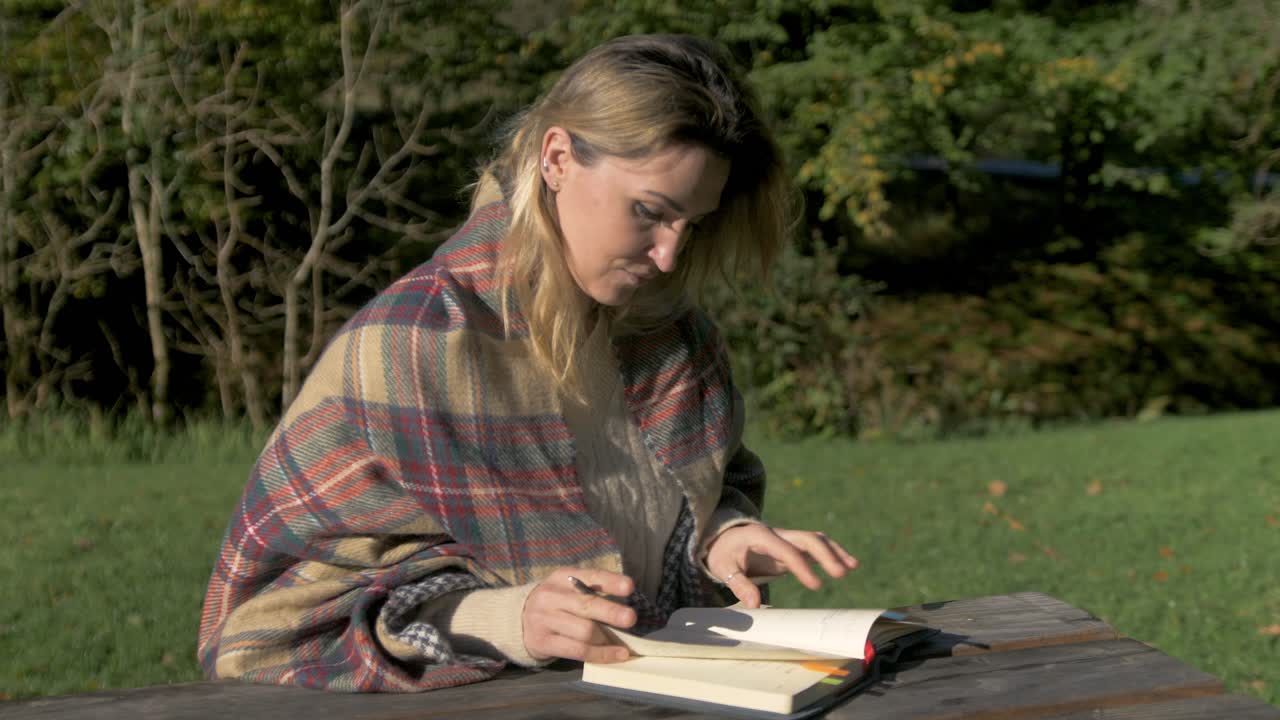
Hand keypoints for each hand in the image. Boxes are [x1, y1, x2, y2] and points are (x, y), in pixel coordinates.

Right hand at [522, 567, 636, 662]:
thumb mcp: (569, 588)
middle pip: (586, 605)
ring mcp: (545, 620)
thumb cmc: (556, 602)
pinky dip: (601, 654)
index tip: (629, 587)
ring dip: (607, 638)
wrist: (519, 618)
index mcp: (563, 577)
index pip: (590, 576)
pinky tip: (616, 654)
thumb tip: (625, 608)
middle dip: (611, 612)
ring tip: (622, 643)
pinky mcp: (544, 642)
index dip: (610, 582)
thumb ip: (592, 592)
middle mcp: (552, 596)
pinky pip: (578, 650)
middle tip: (631, 618)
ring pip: (584, 631)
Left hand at [704, 525, 858, 607]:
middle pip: (806, 539)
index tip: (816, 586)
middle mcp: (777, 534)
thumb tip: (754, 604)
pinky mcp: (791, 546)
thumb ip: (739, 584)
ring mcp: (786, 539)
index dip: (802, 568)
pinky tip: (847, 564)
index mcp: (760, 536)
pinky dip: (831, 553)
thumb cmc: (723, 554)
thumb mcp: (724, 568)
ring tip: (853, 566)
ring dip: (834, 551)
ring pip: (814, 540)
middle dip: (826, 554)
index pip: (786, 551)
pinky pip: (814, 547)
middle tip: (841, 574)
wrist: (721, 539)